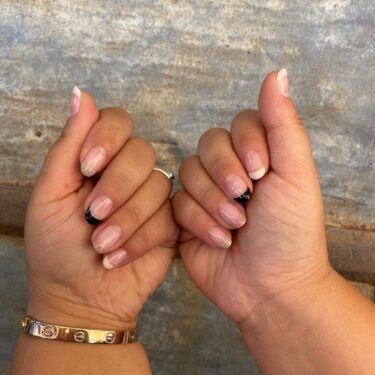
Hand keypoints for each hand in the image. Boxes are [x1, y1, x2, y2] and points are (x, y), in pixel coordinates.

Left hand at [24, 88, 177, 328]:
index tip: (87, 167)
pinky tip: (119, 257)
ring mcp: (152, 197)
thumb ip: (69, 144)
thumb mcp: (51, 193)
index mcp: (99, 159)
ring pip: (158, 185)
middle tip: (92, 217)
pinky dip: (141, 238)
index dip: (106, 138)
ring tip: (103, 245)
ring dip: (127, 219)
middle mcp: (128, 173)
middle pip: (142, 152)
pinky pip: (168, 216)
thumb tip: (80, 92)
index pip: (117, 121)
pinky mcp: (170, 223)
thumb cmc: (56, 247)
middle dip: (117, 186)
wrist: (79, 297)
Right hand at [172, 70, 332, 330]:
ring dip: (212, 203)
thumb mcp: (295, 174)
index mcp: (258, 155)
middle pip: (207, 146)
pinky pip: (176, 203)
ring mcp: (205, 193)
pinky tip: (220, 241)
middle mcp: (229, 169)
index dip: (244, 145)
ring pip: (188, 174)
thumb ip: (283, 123)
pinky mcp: (185, 217)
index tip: (262, 174)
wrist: (271, 287)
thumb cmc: (291, 231)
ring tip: (235, 228)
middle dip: (225, 177)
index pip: (238, 124)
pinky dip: (198, 222)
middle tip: (245, 204)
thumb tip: (277, 72)